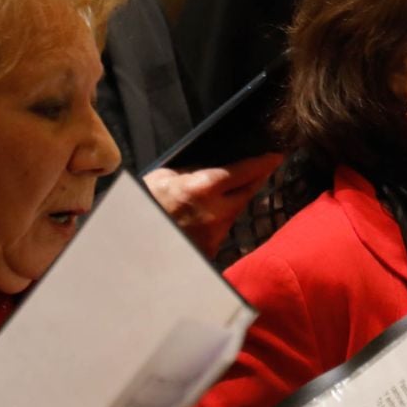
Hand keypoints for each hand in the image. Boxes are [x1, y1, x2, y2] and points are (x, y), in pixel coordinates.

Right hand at [144, 152, 281, 253]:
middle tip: (263, 168)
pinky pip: (222, 230)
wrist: (129, 247)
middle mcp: (216, 213)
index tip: (277, 156)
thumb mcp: (162, 178)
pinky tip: (208, 215)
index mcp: (203, 189)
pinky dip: (219, 220)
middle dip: (257, 179)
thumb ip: (190, 170)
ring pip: (235, 212)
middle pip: (249, 192)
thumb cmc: (140, 207)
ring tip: (230, 190)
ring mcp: (215, 235)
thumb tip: (210, 165)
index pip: (246, 171)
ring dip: (236, 200)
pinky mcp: (210, 251)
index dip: (264, 163)